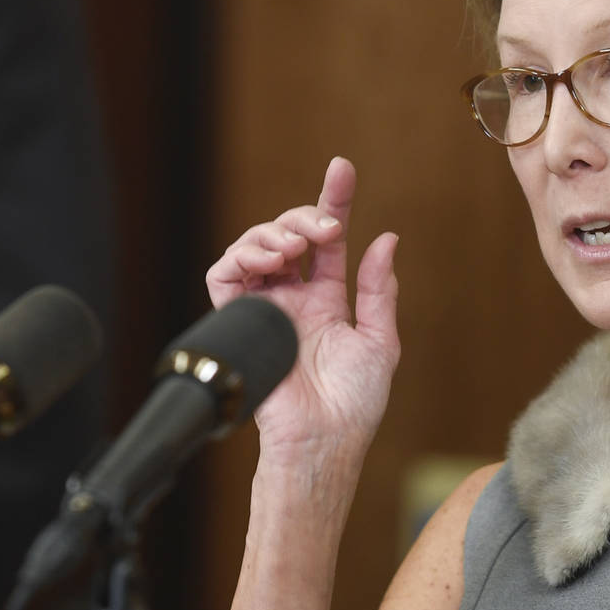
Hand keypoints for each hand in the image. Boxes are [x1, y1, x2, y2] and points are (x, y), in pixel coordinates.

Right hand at [205, 156, 399, 461]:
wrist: (321, 441)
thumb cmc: (352, 405)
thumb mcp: (379, 341)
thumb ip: (378, 289)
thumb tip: (385, 239)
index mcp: (325, 300)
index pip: (327, 241)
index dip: (333, 202)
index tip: (342, 169)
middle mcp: (291, 299)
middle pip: (289, 234)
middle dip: (304, 217)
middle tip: (323, 228)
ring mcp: (263, 308)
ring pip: (255, 247)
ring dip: (273, 234)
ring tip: (295, 248)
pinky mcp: (238, 321)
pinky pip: (224, 275)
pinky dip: (241, 256)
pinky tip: (268, 261)